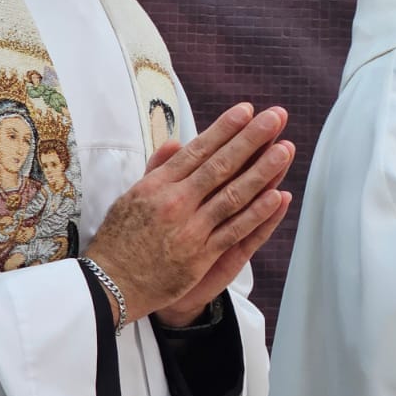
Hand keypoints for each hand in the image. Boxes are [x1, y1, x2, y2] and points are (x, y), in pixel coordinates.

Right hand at [85, 103, 293, 324]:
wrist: (110, 286)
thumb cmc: (121, 239)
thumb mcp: (131, 196)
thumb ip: (158, 168)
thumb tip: (178, 141)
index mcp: (158, 185)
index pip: (198, 150)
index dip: (225, 128)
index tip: (247, 110)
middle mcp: (175, 202)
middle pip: (221, 165)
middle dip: (251, 139)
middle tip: (276, 117)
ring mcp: (190, 229)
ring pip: (233, 195)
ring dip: (263, 171)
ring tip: (285, 149)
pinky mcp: (201, 256)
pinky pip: (235, 231)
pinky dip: (257, 214)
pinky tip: (278, 196)